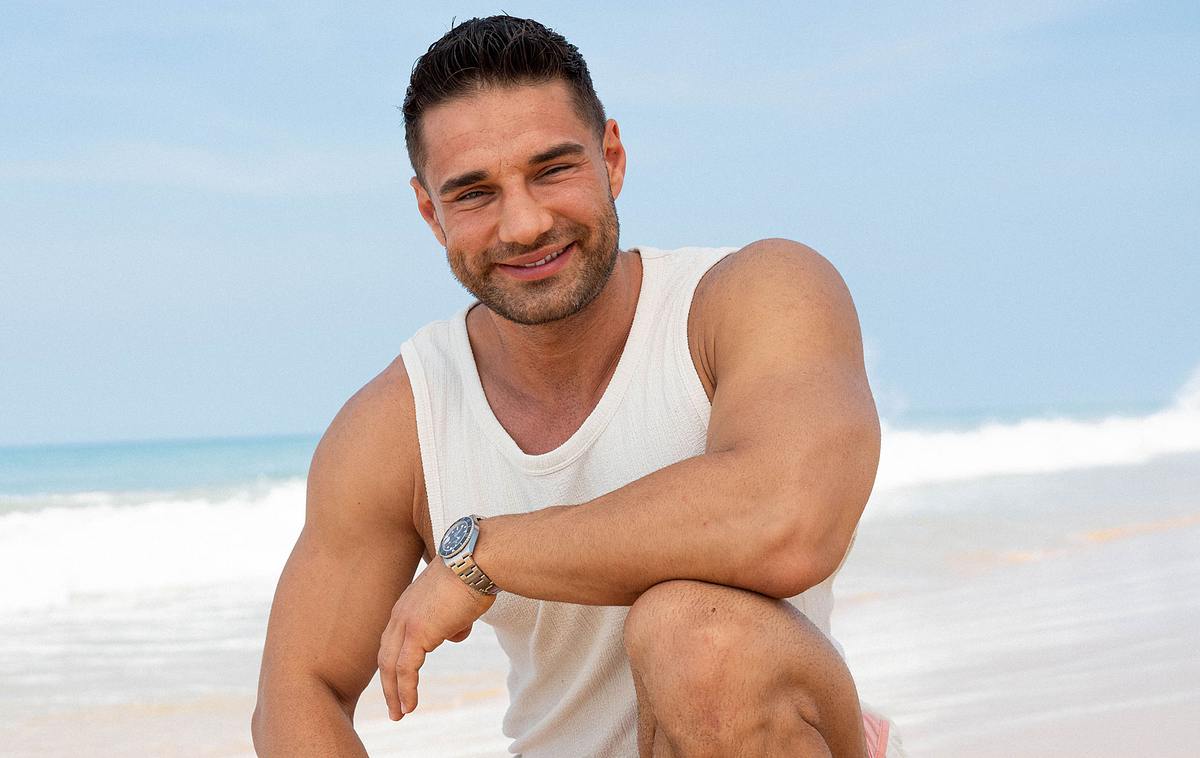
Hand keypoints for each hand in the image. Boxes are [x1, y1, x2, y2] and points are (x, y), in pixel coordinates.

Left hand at [377, 559, 495, 719]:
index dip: (393, 661)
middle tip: (393, 704)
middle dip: (387, 682)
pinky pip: (405, 669)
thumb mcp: (458, 601)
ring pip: (391, 666)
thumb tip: (454, 631)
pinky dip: (405, 690)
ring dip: (394, 693)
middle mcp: (401, 612)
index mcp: (408, 603)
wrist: (478, 562)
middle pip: (386, 654)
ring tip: (400, 713)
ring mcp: (406, 622)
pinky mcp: (417, 633)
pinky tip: (410, 706)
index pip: (392, 638)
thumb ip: (452, 618)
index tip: (397, 680)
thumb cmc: (475, 574)